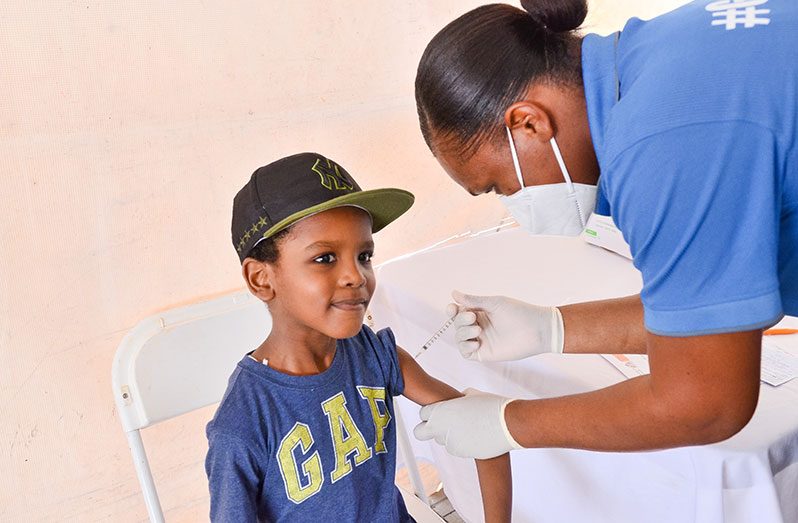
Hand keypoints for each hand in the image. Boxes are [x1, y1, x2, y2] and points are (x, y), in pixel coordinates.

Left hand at [413, 388, 522, 458]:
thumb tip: (459, 398)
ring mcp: (450, 442)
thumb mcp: (471, 395)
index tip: (436, 414)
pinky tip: (474, 435)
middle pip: (420, 432)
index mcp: (441, 410)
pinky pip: (455, 448)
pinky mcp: (461, 452)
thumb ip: (458, 399)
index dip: (429, 414)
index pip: (422, 414)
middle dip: (425, 430)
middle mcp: (441, 427)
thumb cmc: (492, 406)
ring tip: (466, 428)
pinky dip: (461, 443)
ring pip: (441, 441)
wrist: (508, 423)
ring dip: (449, 436)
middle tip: (436, 427)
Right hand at [446, 290, 563, 360]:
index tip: (452, 308)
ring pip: (459, 337)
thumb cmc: (518, 312)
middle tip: (473, 317)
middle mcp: (479, 325)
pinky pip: (465, 352)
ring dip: (463, 332)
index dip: (452, 310)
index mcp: (480, 311)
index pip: (458, 312)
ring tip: (478, 329)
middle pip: (457, 324)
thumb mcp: (494, 303)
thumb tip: (453, 293)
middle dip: (460, 320)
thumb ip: (473, 300)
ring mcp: (481, 339)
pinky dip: (465, 346)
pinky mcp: (484, 352)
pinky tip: (476, 342)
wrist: (536, 330)